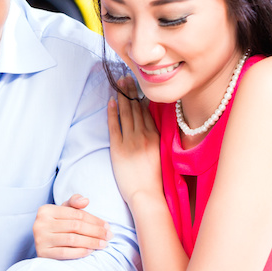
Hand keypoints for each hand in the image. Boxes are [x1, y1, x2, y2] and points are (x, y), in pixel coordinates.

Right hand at [34, 194, 110, 258]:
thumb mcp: (63, 211)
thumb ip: (74, 203)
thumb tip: (85, 201)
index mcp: (46, 210)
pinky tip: (90, 251)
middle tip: (108, 236)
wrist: (41, 243)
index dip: (94, 220)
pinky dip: (79, 252)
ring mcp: (40, 239)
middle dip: (95, 231)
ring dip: (91, 242)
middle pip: (75, 226)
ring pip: (72, 240)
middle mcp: (40, 223)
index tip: (107, 226)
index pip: (76, 214)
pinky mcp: (42, 253)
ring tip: (103, 244)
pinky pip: (65, 253)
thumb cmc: (56, 224)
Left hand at [108, 77, 162, 206]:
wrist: (147, 195)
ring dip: (122, 97)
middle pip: (137, 108)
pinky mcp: (119, 148)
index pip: (147, 112)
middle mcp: (144, 136)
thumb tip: (151, 129)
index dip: (141, 97)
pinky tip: (111, 102)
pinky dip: (113, 113)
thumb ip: (156, 140)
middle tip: (126, 76)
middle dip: (131, 91)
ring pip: (126, 114)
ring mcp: (131, 141)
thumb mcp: (160, 155)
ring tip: (119, 83)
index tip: (138, 85)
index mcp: (156, 137)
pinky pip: (115, 126)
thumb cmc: (154, 180)